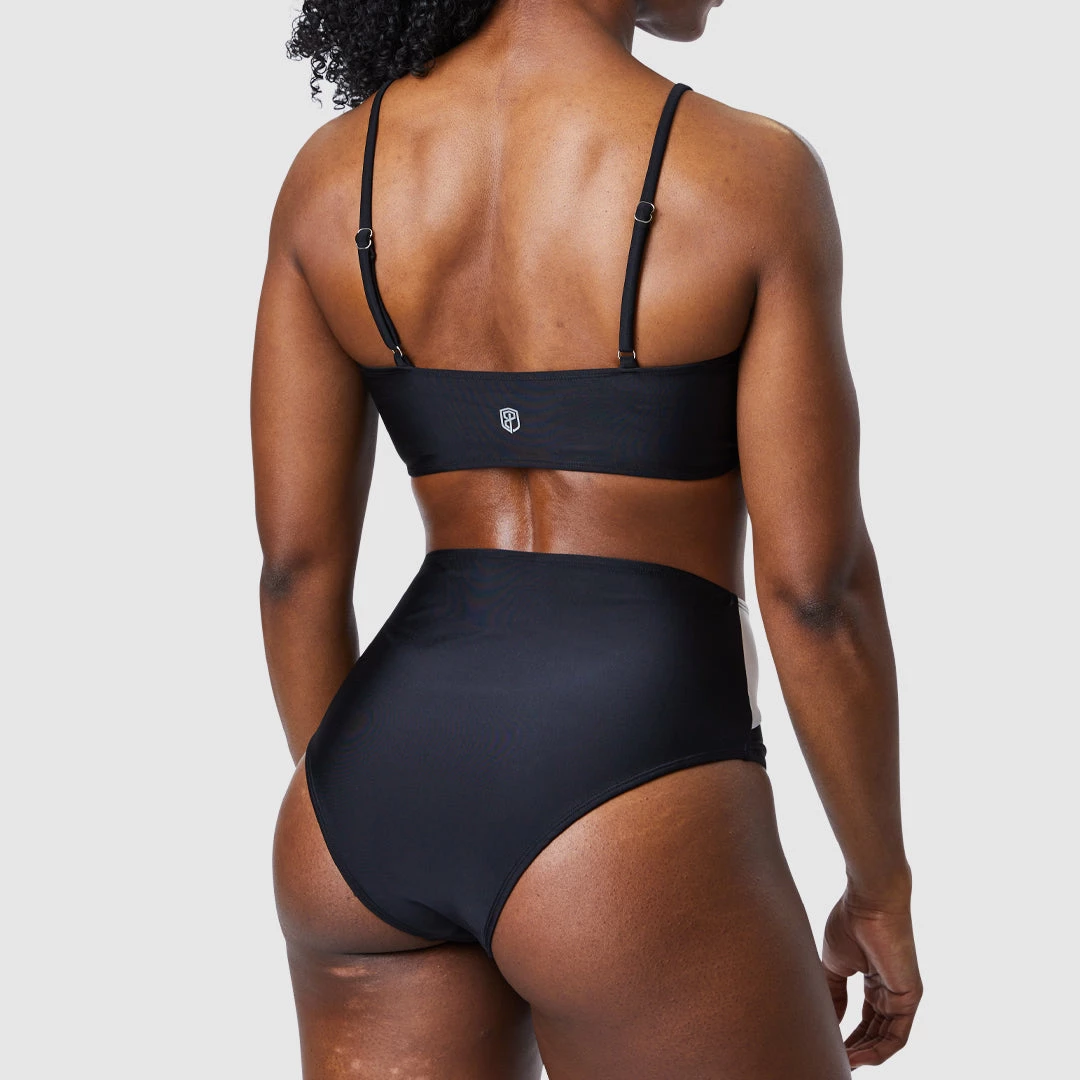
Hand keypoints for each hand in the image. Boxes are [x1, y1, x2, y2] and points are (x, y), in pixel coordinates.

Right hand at [822, 890, 922, 1068]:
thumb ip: (833, 994)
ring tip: (843, 1063)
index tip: (829, 1045)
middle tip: (835, 1060)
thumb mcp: (834, 964)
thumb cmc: (851, 923)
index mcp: (875, 981)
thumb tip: (829, 1021)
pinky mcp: (910, 998)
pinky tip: (857, 1057)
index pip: (865, 1019)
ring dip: (865, 1055)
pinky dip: (878, 1051)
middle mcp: (891, 992)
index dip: (848, 1035)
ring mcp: (902, 996)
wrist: (869, 902)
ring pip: (885, 1038)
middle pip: (875, 1032)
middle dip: (855, 1049)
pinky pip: (896, 1036)